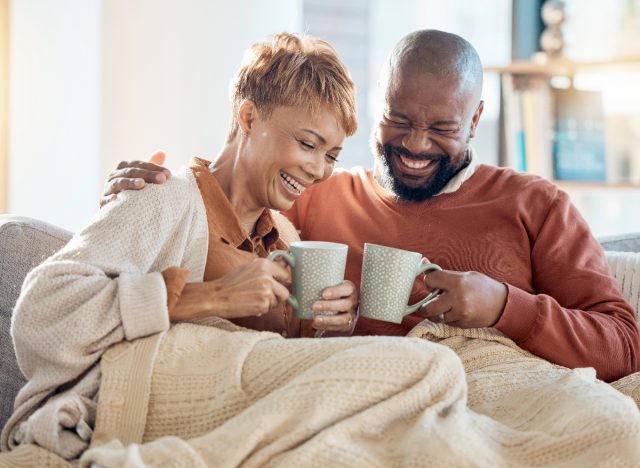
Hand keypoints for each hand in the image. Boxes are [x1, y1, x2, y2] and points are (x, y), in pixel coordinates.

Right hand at [100, 151, 170, 206]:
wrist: (115, 209)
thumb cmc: (133, 190)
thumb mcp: (142, 176)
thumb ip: (151, 165)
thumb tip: (162, 152)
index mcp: (124, 168)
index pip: (140, 164)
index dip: (154, 168)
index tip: (168, 174)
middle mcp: (115, 175)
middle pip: (131, 172)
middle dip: (147, 174)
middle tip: (162, 179)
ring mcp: (108, 188)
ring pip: (119, 182)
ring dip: (130, 183)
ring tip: (142, 184)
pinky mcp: (103, 201)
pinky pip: (106, 200)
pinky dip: (111, 199)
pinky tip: (117, 199)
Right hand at [171, 259, 290, 320]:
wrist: (216, 296)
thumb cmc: (231, 283)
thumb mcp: (250, 268)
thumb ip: (268, 267)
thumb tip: (286, 262)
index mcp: (264, 264)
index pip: (285, 273)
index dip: (280, 281)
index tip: (276, 285)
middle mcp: (267, 275)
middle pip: (286, 290)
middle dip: (278, 295)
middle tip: (263, 295)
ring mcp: (266, 290)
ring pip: (279, 301)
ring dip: (270, 303)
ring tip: (254, 299)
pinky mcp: (263, 303)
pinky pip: (270, 309)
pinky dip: (262, 309)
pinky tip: (250, 305)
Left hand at [311, 280, 357, 334]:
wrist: (340, 310)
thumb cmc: (329, 295)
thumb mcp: (327, 288)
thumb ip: (313, 286)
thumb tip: (290, 287)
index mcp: (349, 289)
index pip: (347, 289)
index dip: (336, 291)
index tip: (323, 294)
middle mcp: (352, 302)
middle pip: (345, 304)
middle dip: (329, 306)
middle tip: (314, 306)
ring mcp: (351, 315)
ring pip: (343, 318)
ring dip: (328, 319)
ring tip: (315, 319)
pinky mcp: (347, 326)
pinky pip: (338, 328)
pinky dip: (326, 327)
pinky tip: (315, 324)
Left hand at [418, 269, 507, 327]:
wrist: (502, 304)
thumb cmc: (481, 286)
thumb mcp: (464, 275)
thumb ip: (443, 273)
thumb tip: (423, 262)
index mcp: (457, 282)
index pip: (430, 280)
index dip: (429, 282)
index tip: (434, 283)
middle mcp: (458, 298)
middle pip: (427, 308)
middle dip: (425, 306)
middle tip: (428, 303)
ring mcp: (461, 313)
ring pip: (437, 316)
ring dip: (439, 312)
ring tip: (449, 305)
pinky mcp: (463, 323)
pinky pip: (447, 322)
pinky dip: (449, 317)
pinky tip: (458, 311)